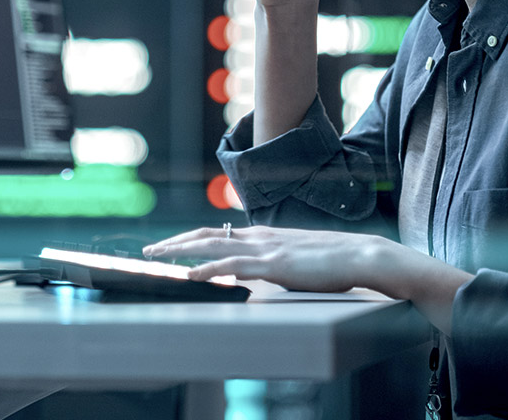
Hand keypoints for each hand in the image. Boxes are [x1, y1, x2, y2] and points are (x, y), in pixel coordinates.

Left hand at [142, 225, 382, 293]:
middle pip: (205, 235)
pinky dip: (209, 269)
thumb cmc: (330, 260)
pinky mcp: (275, 265)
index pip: (215, 233)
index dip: (187, 239)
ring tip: (157, 257)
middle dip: (173, 242)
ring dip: (180, 251)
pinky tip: (192, 274)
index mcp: (261, 234)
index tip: (166, 246)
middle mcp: (257, 236)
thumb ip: (269, 262)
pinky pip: (234, 266)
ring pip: (212, 245)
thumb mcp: (292, 257)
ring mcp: (265, 249)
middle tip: (147, 251)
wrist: (359, 255)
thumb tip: (252, 272)